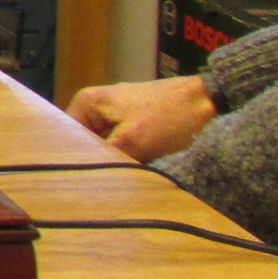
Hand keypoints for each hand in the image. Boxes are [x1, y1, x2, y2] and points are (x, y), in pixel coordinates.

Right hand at [68, 75, 218, 161]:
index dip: (75, 157)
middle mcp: (97, 104)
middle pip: (86, 141)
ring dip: (115, 159)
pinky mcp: (135, 120)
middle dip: (98, 159)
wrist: (211, 102)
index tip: (86, 176)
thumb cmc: (171, 118)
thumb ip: (102, 156)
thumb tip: (82, 175)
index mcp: (88, 101)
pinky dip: (129, 155)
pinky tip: (138, 166)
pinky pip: (122, 143)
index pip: (66, 136)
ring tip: (124, 173)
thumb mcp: (132, 142)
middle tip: (109, 177)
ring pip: (105, 145)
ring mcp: (117, 112)